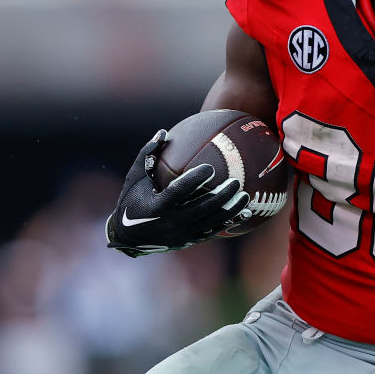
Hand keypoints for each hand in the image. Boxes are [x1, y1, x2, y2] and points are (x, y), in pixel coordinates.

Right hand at [105, 130, 248, 256]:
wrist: (128, 238)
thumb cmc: (131, 201)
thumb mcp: (135, 179)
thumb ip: (147, 156)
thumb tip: (163, 132)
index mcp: (157, 206)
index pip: (179, 192)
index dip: (195, 180)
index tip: (210, 168)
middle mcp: (171, 223)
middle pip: (202, 209)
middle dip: (221, 196)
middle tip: (236, 182)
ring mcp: (181, 234)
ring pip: (211, 222)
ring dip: (230, 210)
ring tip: (246, 196)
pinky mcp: (189, 241)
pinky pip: (213, 231)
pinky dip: (230, 223)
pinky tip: (245, 213)